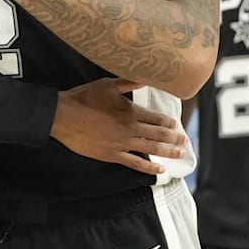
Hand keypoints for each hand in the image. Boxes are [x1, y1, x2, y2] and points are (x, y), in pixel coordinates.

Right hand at [49, 78, 185, 175]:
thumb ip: (129, 82)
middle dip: (174, 138)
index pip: (157, 118)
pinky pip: (135, 163)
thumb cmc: (84, 98)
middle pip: (159, 135)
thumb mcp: (107, 85)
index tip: (177, 124)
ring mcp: (122, 144)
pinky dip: (149, 168)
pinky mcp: (112, 155)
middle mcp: (130, 129)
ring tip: (180, 154)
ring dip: (169, 152)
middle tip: (185, 141)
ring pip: (152, 149)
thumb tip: (147, 78)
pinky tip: (160, 170)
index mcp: (131, 111)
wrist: (63, 116)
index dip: (169, 122)